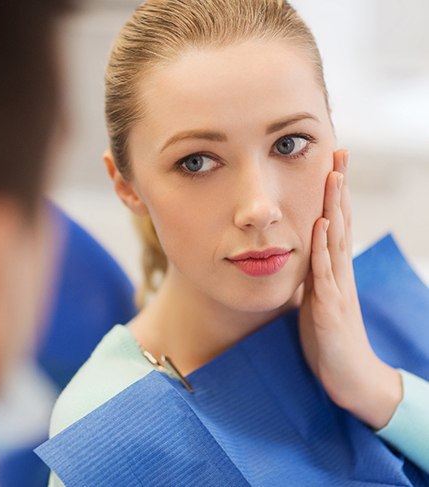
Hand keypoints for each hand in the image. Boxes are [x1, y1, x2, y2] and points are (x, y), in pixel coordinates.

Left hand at [298, 150, 401, 429]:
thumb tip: (300, 260)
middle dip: (338, 188)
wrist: (349, 376)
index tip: (332, 165)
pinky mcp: (330, 307)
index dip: (334, 196)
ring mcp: (337, 287)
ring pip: (334, 239)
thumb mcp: (317, 302)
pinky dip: (321, 246)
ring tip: (332, 175)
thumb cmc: (329, 339)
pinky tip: (319, 224)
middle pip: (339, 222)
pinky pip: (324, 272)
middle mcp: (338, 272)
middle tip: (339, 153)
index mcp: (333, 271)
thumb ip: (312, 279)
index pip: (334, 225)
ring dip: (332, 206)